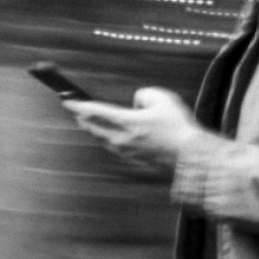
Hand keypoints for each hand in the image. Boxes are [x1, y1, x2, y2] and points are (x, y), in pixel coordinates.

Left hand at [66, 87, 199, 173]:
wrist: (191, 159)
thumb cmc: (179, 129)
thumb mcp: (162, 99)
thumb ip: (144, 95)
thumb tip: (137, 103)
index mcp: (125, 122)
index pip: (93, 111)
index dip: (77, 104)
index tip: (66, 100)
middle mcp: (121, 140)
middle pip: (92, 128)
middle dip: (83, 118)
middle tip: (77, 111)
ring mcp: (127, 154)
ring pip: (102, 140)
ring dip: (96, 130)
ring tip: (93, 123)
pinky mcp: (134, 163)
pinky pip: (115, 149)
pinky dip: (110, 140)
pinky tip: (115, 138)